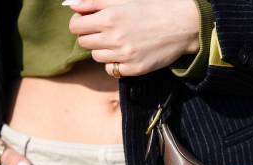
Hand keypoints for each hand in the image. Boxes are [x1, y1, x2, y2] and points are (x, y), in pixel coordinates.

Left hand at [67, 0, 199, 76]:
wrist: (181, 25)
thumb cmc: (152, 8)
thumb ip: (94, 1)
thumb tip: (72, 6)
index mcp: (109, 17)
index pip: (76, 27)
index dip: (80, 24)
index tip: (90, 23)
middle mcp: (114, 37)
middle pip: (84, 43)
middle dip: (91, 36)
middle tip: (106, 32)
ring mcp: (125, 55)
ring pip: (97, 57)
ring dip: (103, 50)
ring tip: (118, 42)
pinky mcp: (135, 68)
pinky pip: (112, 70)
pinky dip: (115, 63)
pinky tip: (125, 54)